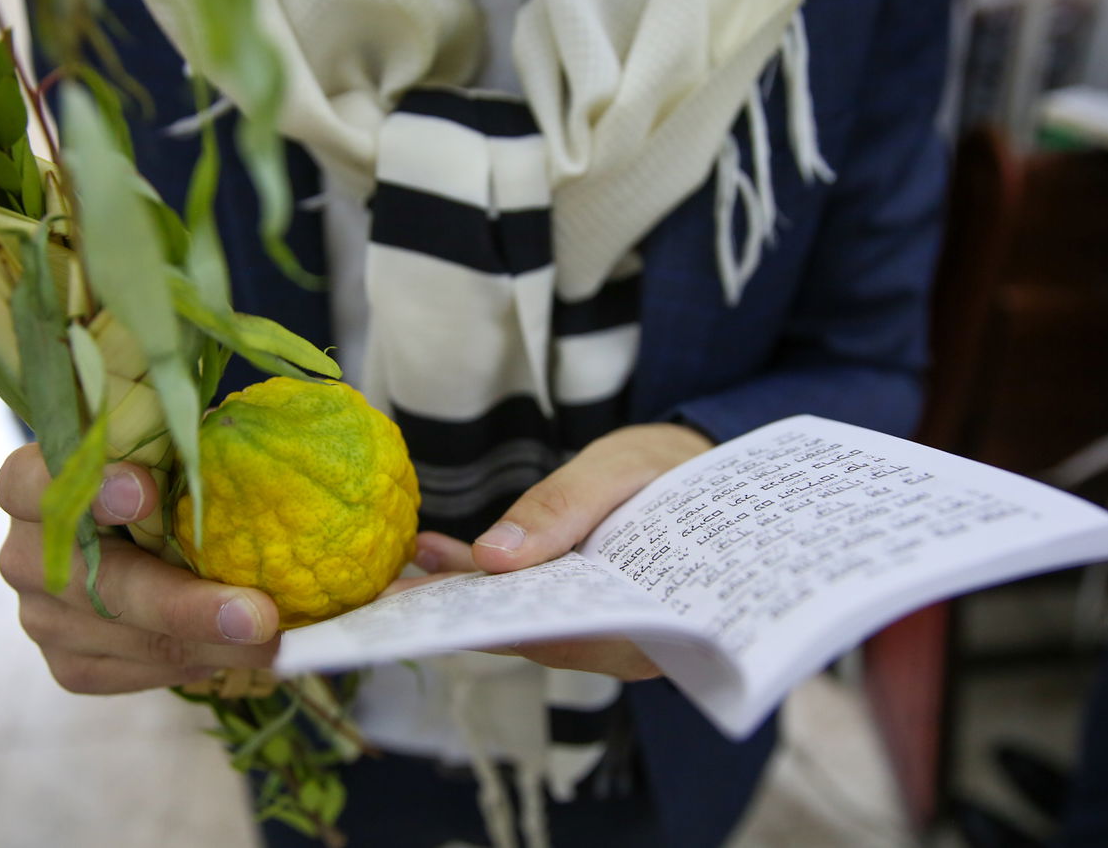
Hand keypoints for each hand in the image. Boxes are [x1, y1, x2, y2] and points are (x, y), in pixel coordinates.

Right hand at [0, 443, 280, 693]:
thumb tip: (250, 466)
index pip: (32, 482)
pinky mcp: (67, 662)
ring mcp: (40, 614)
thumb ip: (179, 456)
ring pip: (127, 638)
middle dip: (184, 603)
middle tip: (258, 614)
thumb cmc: (156, 479)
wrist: (136, 538)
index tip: (145, 492)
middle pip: (98, 583)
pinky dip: (192, 662)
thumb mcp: (161, 454)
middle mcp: (26, 553)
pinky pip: (134, 671)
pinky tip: (230, 650)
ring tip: (270, 638)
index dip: (90, 487)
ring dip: (208, 642)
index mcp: (32, 482)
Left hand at [409, 422, 712, 680]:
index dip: (488, 628)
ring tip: (401, 569)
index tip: (428, 616)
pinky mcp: (585, 605)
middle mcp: (624, 640)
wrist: (719, 469)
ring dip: (463, 595)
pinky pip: (526, 600)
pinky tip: (432, 551)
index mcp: (651, 623)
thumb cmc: (683, 467)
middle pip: (531, 637)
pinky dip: (481, 578)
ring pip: (522, 620)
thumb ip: (564, 510)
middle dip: (459, 615)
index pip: (556, 639)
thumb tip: (491, 557)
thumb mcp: (624, 469)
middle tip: (388, 598)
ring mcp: (603, 627)